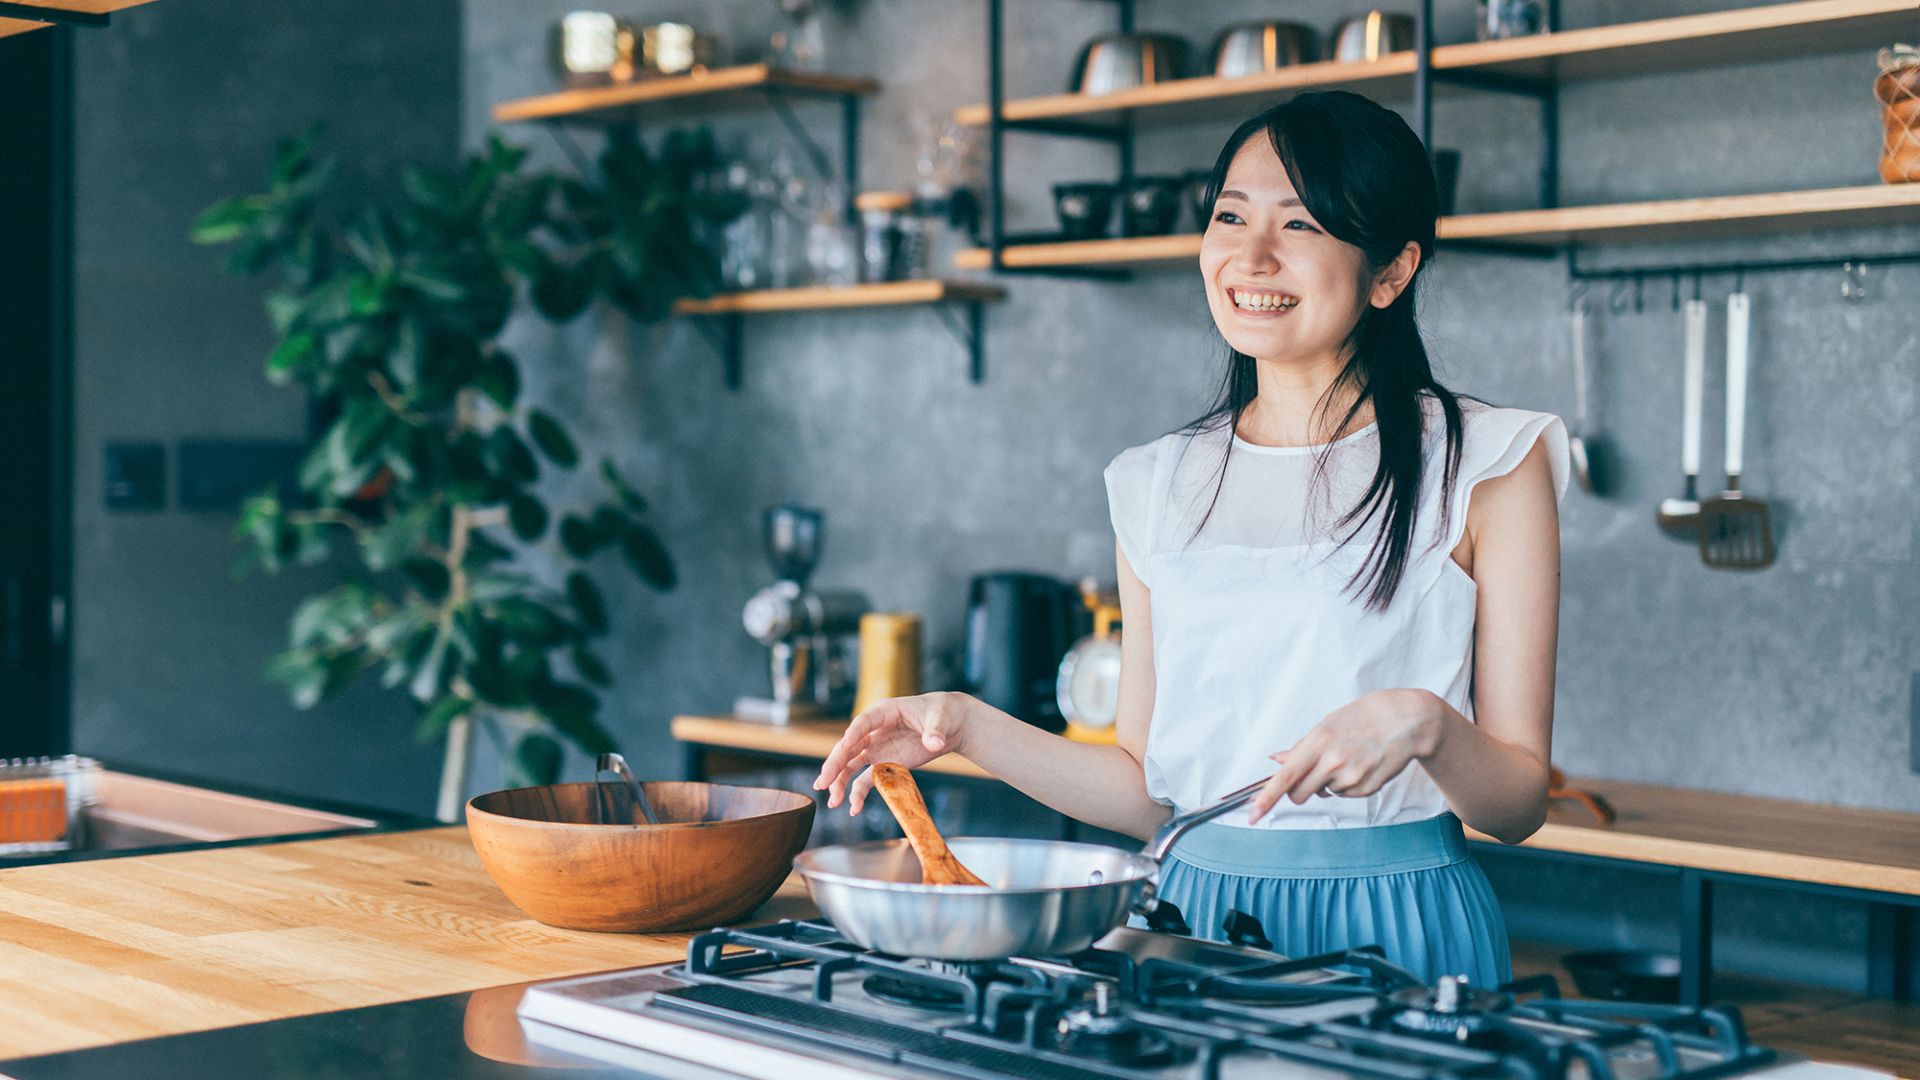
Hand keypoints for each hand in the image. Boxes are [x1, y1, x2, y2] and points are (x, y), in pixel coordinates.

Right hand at [811, 692, 976, 814]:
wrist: (950, 724)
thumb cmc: (942, 713)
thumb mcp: (941, 719)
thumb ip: (934, 732)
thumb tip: (934, 742)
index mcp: (884, 711)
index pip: (863, 723)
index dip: (853, 735)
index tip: (843, 747)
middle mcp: (874, 730)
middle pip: (849, 746)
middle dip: (835, 764)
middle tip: (823, 782)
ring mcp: (877, 747)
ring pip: (851, 764)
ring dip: (840, 781)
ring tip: (833, 801)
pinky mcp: (884, 761)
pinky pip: (866, 778)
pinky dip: (859, 792)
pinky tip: (854, 808)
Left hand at [1247, 689, 1445, 823]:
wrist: (1407, 720)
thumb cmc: (1365, 718)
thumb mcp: (1328, 725)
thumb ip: (1301, 747)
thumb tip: (1277, 760)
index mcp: (1318, 742)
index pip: (1285, 776)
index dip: (1266, 797)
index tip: (1252, 813)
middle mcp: (1332, 762)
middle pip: (1300, 793)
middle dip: (1299, 789)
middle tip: (1313, 771)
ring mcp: (1351, 777)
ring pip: (1324, 792)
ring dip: (1329, 781)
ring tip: (1349, 756)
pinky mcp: (1366, 788)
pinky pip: (1345, 793)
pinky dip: (1348, 783)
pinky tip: (1362, 764)